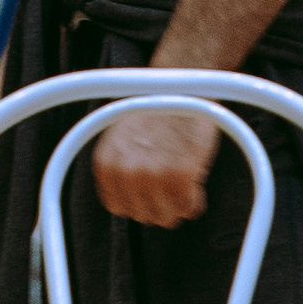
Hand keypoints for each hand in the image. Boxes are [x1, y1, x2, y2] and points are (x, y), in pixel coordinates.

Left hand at [91, 108, 218, 227]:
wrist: (180, 86)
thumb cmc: (155, 108)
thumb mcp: (120, 136)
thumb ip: (120, 167)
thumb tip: (129, 198)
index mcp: (106, 163)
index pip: (118, 207)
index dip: (139, 201)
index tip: (151, 192)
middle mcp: (125, 172)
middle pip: (144, 216)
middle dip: (161, 203)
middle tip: (172, 184)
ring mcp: (152, 176)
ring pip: (167, 217)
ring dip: (178, 203)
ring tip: (184, 180)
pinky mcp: (179, 176)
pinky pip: (189, 208)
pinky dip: (195, 200)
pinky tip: (196, 181)